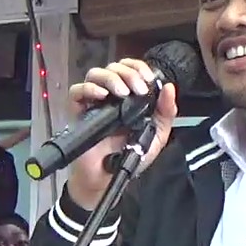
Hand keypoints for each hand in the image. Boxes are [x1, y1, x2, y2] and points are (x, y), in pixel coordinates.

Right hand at [66, 59, 178, 207]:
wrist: (108, 177)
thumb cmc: (129, 156)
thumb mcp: (155, 136)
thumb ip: (166, 113)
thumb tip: (169, 88)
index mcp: (129, 96)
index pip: (130, 69)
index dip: (138, 67)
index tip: (148, 78)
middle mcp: (110, 95)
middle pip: (113, 67)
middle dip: (128, 73)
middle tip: (138, 89)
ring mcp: (93, 102)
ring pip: (95, 74)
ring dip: (111, 78)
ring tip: (122, 93)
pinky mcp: (77, 112)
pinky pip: (77, 91)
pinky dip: (89, 89)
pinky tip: (102, 96)